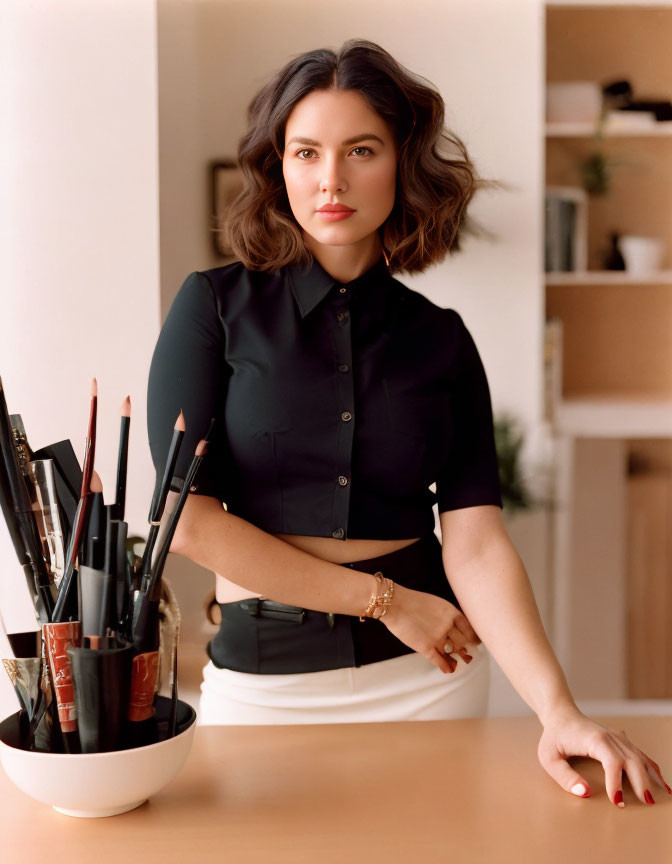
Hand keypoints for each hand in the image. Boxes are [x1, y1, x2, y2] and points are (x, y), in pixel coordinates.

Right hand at [380, 584, 479, 673]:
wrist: (394, 604)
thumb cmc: (412, 601)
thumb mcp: (435, 603)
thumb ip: (446, 614)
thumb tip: (453, 626)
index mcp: (451, 612)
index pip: (469, 629)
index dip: (474, 638)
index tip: (475, 643)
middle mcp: (447, 625)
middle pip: (463, 642)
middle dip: (466, 649)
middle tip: (468, 654)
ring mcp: (437, 637)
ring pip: (453, 653)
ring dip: (457, 659)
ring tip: (459, 662)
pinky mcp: (426, 648)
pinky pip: (441, 661)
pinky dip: (446, 667)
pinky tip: (449, 670)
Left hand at [537, 705, 671, 806]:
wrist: (561, 714)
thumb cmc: (554, 737)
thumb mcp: (549, 757)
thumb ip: (565, 776)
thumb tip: (585, 793)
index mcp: (594, 740)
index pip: (612, 761)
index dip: (616, 782)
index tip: (617, 802)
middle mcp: (611, 737)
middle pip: (632, 760)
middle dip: (641, 782)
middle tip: (646, 804)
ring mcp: (618, 738)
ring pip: (640, 758)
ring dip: (651, 777)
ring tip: (662, 796)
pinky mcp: (622, 741)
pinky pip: (641, 755)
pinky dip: (652, 769)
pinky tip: (661, 783)